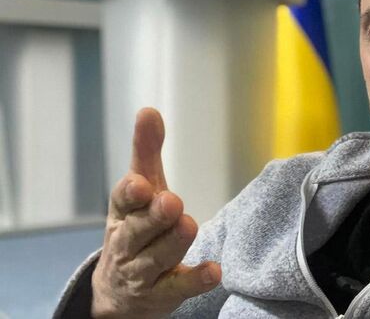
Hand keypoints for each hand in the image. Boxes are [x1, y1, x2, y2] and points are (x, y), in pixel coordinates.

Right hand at [91, 108, 220, 317]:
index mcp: (122, 213)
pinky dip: (194, 280)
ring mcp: (142, 273)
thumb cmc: (136, 227)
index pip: (121, 201)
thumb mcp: (140, 191)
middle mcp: (127, 243)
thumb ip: (146, 153)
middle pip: (137, 231)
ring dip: (173, 243)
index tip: (141, 183)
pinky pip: (178, 289)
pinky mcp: (161, 295)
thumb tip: (148, 111)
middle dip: (153, 217)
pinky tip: (214, 271)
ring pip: (155, 259)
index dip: (130, 193)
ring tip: (189, 225)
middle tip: (172, 202)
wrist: (119, 292)